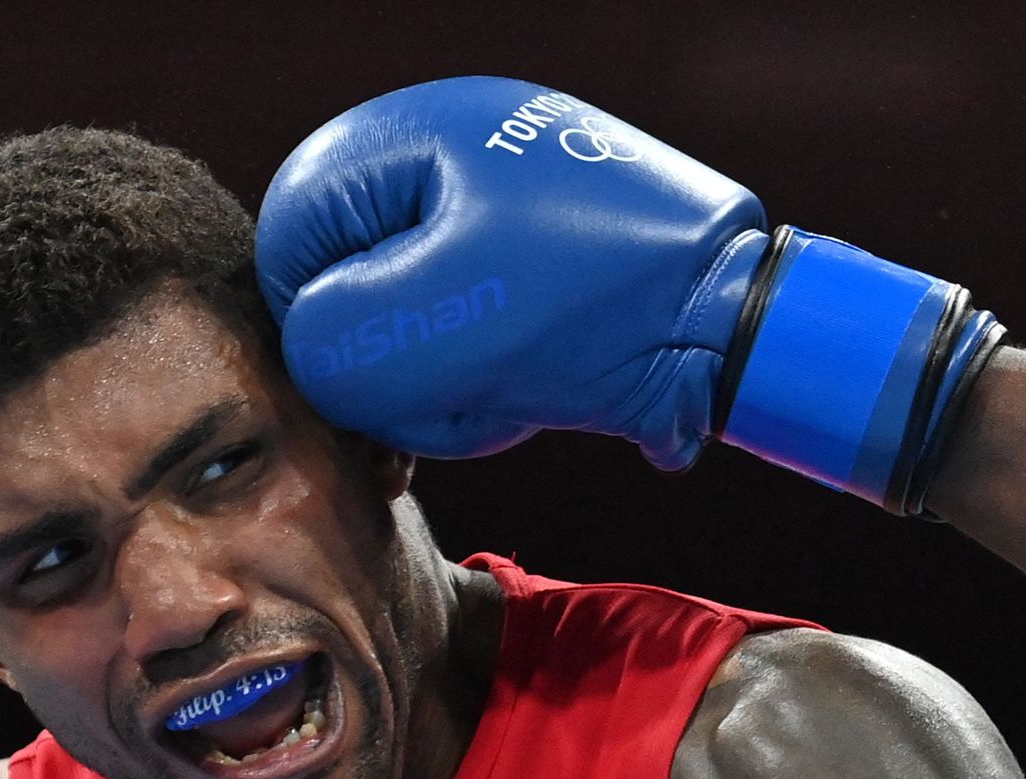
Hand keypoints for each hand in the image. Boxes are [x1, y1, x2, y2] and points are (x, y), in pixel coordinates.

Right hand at [257, 76, 1001, 511]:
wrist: (733, 324)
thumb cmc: (592, 310)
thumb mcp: (438, 332)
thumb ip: (334, 339)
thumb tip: (311, 350)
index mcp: (417, 135)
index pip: (292, 228)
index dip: (315, 317)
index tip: (368, 372)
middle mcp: (450, 158)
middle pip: (346, 278)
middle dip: (387, 358)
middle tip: (444, 397)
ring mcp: (493, 210)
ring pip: (402, 317)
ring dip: (433, 381)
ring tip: (497, 396)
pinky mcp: (528, 265)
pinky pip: (459, 328)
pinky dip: (475, 375)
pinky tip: (523, 395)